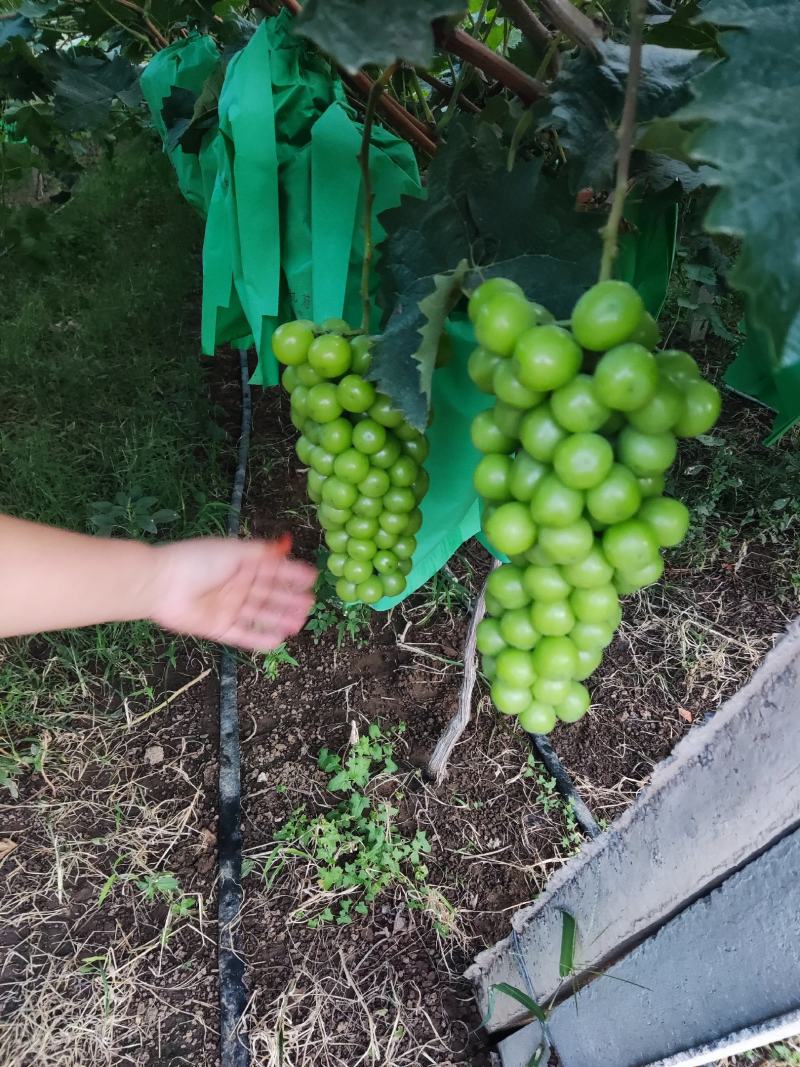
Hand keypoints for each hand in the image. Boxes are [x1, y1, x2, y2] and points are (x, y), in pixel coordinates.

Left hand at [150, 538, 315, 650]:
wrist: (160, 583)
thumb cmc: (196, 560)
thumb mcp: (233, 550)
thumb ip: (260, 551)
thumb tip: (285, 543)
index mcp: (240, 565)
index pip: (272, 569)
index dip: (292, 573)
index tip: (312, 577)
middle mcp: (236, 586)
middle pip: (269, 594)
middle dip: (290, 599)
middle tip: (311, 604)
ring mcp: (228, 608)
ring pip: (260, 615)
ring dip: (280, 618)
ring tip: (300, 623)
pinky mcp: (219, 628)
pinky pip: (243, 635)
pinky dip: (260, 639)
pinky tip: (278, 641)